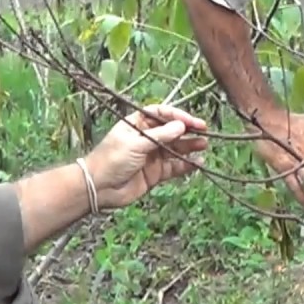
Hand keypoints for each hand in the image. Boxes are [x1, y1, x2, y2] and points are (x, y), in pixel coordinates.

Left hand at [85, 105, 208, 208]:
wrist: (99, 188)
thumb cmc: (111, 159)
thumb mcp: (136, 143)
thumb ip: (161, 136)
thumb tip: (181, 126)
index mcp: (137, 124)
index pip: (162, 114)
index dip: (178, 116)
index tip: (192, 121)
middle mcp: (147, 138)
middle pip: (172, 131)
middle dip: (188, 130)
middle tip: (204, 131)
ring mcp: (152, 155)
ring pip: (176, 148)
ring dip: (190, 146)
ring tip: (203, 145)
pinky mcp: (156, 173)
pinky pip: (175, 166)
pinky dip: (186, 164)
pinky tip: (197, 163)